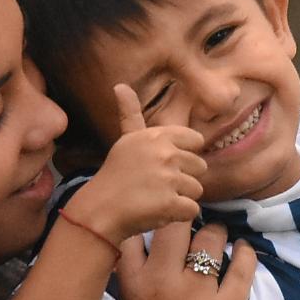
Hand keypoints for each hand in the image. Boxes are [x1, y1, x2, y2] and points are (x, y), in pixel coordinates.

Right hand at [66, 84, 206, 242]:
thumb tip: (120, 85)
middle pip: (200, 167)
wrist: (100, 210)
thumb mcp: (125, 140)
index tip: (164, 165)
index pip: (195, 141)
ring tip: (156, 199)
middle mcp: (165, 154)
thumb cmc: (115, 175)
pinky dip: (178, 214)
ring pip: (197, 190)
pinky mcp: (170, 203)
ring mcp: (169, 179)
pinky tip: (159, 212)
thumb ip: (130, 113)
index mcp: (157, 136)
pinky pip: (192, 209)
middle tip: (157, 185)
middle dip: (183, 179)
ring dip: (181, 198)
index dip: (184, 155)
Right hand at [105, 222, 255, 299]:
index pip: (134, 232)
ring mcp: (198, 296)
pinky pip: (242, 268)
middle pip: (175, 224)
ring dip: (214, 234)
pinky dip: (244, 254)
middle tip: (190, 221)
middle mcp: (163, 283)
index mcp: (131, 287)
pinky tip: (243, 250)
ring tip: (216, 237)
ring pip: (211, 239)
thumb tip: (128, 264)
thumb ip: (125, 290)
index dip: (143, 218)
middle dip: (183, 218)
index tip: (152, 215)